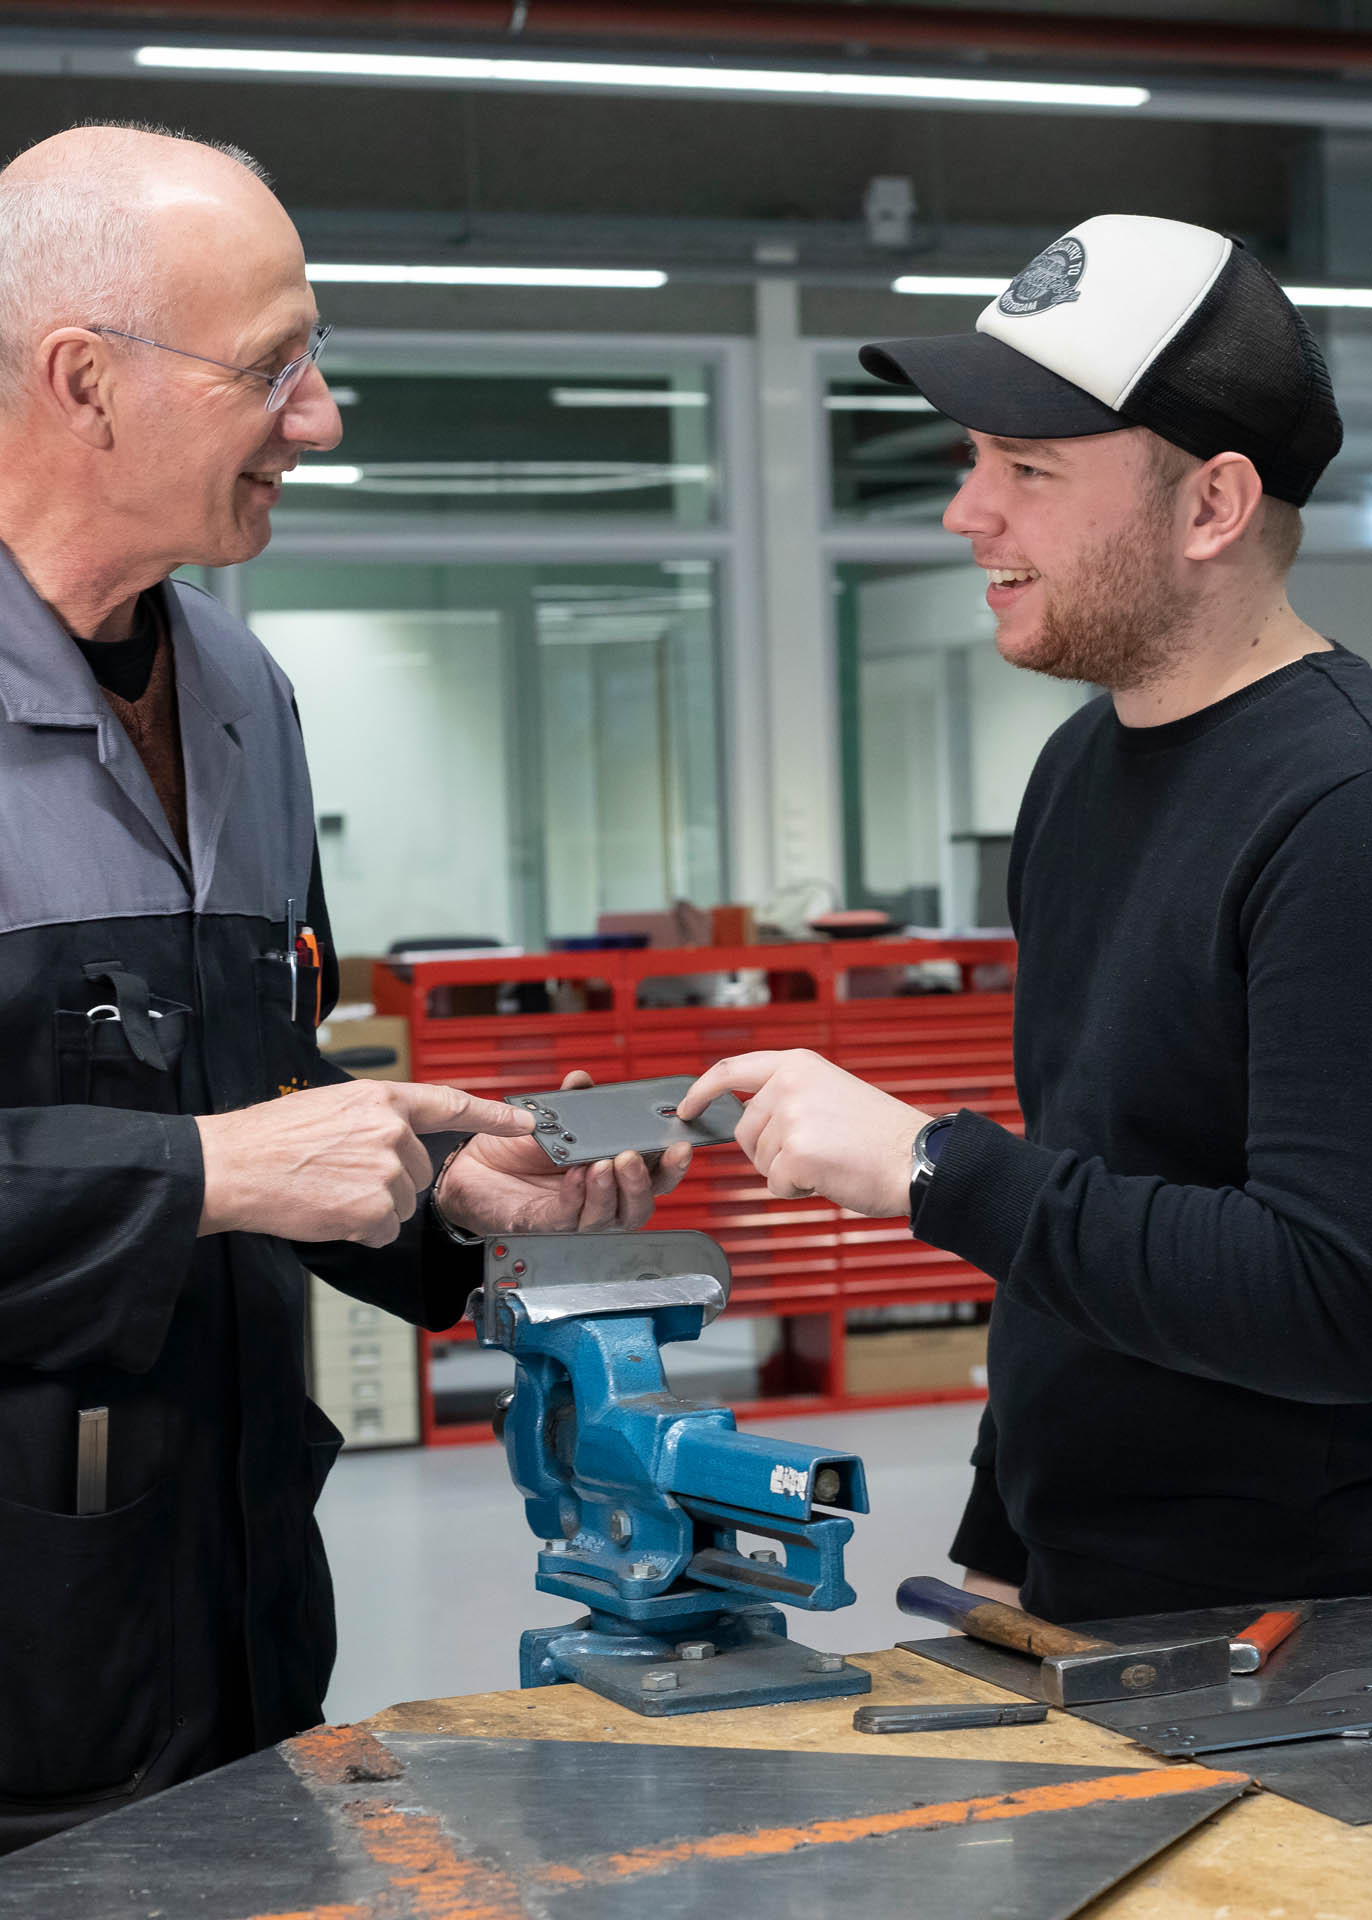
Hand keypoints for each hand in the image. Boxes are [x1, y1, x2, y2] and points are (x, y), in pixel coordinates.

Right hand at [197, 1079, 533, 1247]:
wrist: (234, 1166)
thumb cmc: (271, 1138)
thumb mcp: (332, 1105)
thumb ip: (374, 1116)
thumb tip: (396, 1135)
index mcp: (382, 1099)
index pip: (450, 1104)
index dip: (492, 1115)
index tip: (525, 1121)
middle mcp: (392, 1131)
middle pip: (420, 1171)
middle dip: (390, 1180)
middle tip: (342, 1174)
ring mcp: (386, 1171)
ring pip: (402, 1204)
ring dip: (372, 1206)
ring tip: (329, 1190)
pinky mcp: (374, 1209)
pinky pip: (382, 1229)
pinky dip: (358, 1229)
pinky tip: (328, 1210)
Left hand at [438, 1071, 692, 1234]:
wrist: (470, 1167)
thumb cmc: (514, 1148)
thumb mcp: (548, 1118)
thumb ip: (571, 1101)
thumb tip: (582, 1080)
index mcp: (610, 1171)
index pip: (654, 1176)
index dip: (671, 1165)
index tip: (680, 1145)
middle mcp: (599, 1199)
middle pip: (639, 1206)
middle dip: (643, 1182)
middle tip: (632, 1156)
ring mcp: (574, 1215)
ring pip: (609, 1218)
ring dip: (611, 1192)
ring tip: (602, 1165)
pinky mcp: (544, 1225)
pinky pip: (568, 1218)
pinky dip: (576, 1197)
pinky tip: (574, 1176)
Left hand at [678, 1049, 929, 1216]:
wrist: (917, 1158)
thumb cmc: (882, 1136)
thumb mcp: (831, 1091)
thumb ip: (789, 1095)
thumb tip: (749, 1118)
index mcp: (798, 1064)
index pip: (731, 1069)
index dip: (702, 1091)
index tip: (687, 1107)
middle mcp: (789, 1084)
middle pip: (744, 1130)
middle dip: (766, 1152)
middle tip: (812, 1154)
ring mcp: (791, 1117)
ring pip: (759, 1161)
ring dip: (787, 1172)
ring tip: (829, 1160)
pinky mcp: (795, 1153)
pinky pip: (775, 1184)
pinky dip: (798, 1190)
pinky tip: (829, 1176)